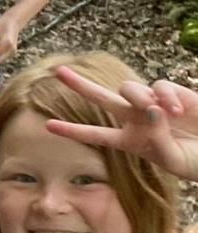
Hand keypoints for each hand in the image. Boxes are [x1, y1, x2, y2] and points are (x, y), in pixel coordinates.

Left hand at [48, 67, 197, 181]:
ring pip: (130, 88)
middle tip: (59, 71)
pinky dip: (166, 96)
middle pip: (102, 98)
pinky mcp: (172, 93)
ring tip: (160, 113)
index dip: (73, 131)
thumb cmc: (195, 161)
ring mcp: (153, 104)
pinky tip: (178, 110)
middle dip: (81, 85)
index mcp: (130, 140)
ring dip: (138, 97)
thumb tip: (149, 111)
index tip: (48, 126)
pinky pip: (159, 86)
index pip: (96, 134)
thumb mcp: (172, 160)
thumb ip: (157, 139)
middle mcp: (136, 119)